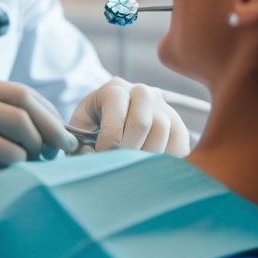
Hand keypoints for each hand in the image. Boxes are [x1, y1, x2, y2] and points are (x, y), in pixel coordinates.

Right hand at [0, 76, 77, 224]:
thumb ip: (14, 119)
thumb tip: (66, 137)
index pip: (25, 96)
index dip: (51, 120)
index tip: (66, 142)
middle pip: (22, 121)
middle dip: (42, 145)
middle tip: (45, 161)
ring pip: (13, 153)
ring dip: (21, 169)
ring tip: (8, 172)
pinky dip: (3, 185)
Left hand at [70, 77, 189, 155]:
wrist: (116, 118)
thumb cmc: (94, 125)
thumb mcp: (81, 126)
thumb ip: (78, 140)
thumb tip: (90, 158)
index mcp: (114, 88)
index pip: (116, 109)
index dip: (109, 139)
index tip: (102, 157)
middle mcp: (141, 92)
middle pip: (141, 122)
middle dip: (128, 150)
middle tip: (119, 165)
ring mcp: (163, 106)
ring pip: (162, 131)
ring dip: (147, 155)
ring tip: (133, 167)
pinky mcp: (178, 124)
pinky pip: (179, 143)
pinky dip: (167, 160)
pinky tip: (152, 168)